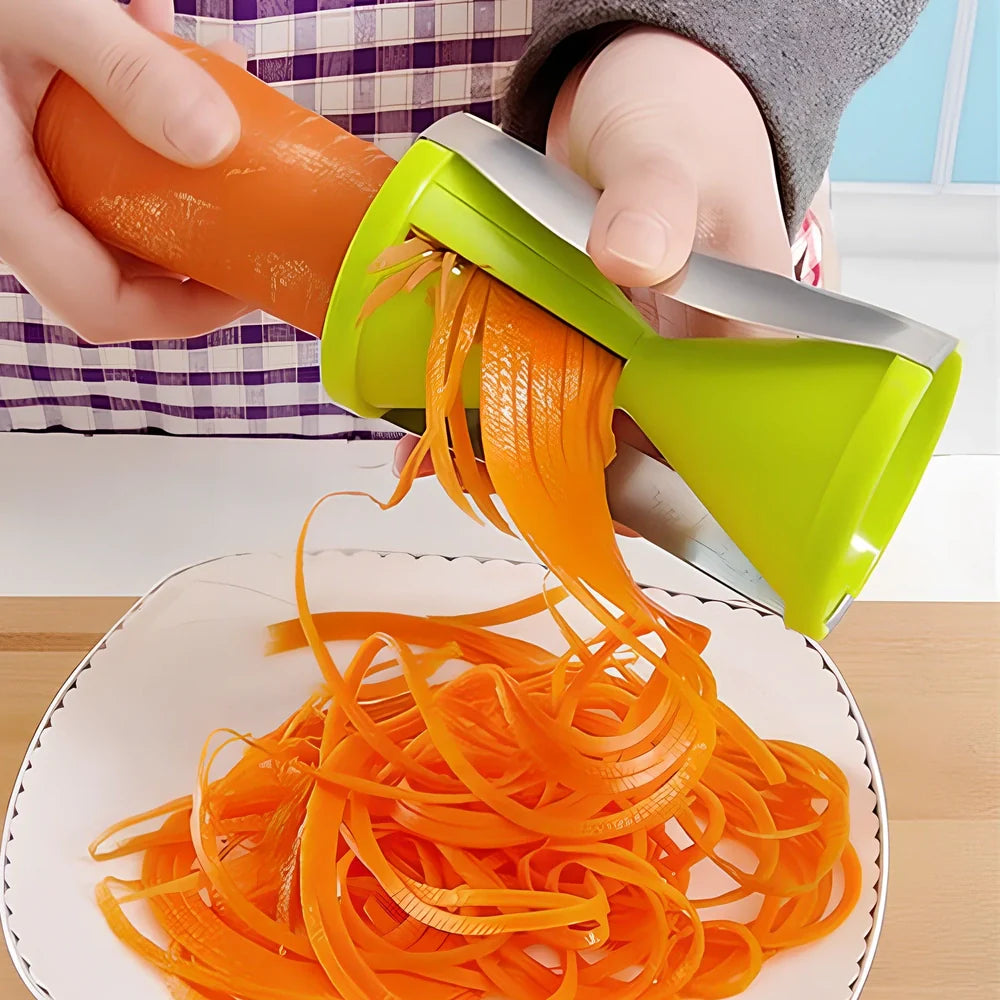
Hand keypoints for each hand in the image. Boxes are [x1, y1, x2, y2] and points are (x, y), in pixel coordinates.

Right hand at [0, 0, 248, 341]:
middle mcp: (8, 202)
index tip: (249, 279)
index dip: (187, 311)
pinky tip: (160, 32)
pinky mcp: (22, 128)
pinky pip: (93, 142)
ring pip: (115, 197)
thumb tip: (218, 141)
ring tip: (220, 75)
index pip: (102, 305)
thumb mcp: (38, 8)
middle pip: (121, 260)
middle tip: (254, 181)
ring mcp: (16, 168)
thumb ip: (126, 71)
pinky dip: (138, 103)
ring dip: (177, 151)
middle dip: (197, 220)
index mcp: (2, 203)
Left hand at [394, 27, 792, 492]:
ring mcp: (632, 362)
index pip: (721, 458)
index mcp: (745, 346)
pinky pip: (541, 398)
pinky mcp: (580, 348)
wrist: (634, 95)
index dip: (662, 499)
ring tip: (445, 449)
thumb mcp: (669, 150)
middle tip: (489, 473)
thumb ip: (657, 199)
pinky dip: (494, 414)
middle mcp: (691, 371)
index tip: (586, 505)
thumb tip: (633, 258)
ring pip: (586, 440)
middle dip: (568, 483)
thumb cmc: (678, 117)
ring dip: (519, 454)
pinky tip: (436, 423)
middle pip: (645, 465)